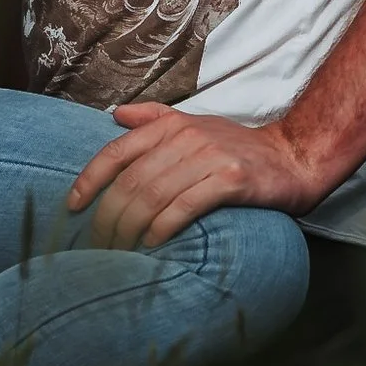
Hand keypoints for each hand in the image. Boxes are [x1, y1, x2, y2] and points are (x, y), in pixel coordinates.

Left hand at [67, 104, 332, 249]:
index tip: (72, 206)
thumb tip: (116, 114)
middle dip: (108, 216)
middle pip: (131, 180)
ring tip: (118, 252)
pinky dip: (163, 227)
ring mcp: (209, 157)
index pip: (118, 151)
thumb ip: (155, 118)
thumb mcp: (195, 124)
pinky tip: (151, 244)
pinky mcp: (231, 180)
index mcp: (171, 124)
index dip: (90, 179)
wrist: (292, 157)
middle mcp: (186, 137)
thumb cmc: (237, 147)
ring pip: (154, 195)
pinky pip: (186, 206)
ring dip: (130, 228)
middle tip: (97, 244)